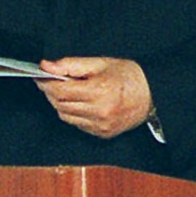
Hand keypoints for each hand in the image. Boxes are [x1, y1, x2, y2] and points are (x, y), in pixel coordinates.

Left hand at [36, 56, 152, 139]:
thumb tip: (46, 66)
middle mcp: (101, 110)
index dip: (46, 83)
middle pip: (60, 104)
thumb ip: (71, 64)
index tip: (41, 76)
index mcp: (100, 90)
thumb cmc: (130, 76)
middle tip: (52, 82)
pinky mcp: (103, 133)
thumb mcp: (101, 63)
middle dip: (51, 93)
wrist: (154, 95)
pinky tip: (82, 103)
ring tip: (69, 92)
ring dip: (61, 104)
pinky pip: (77, 124)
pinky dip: (74, 113)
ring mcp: (101, 125)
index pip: (60, 91)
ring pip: (65, 116)